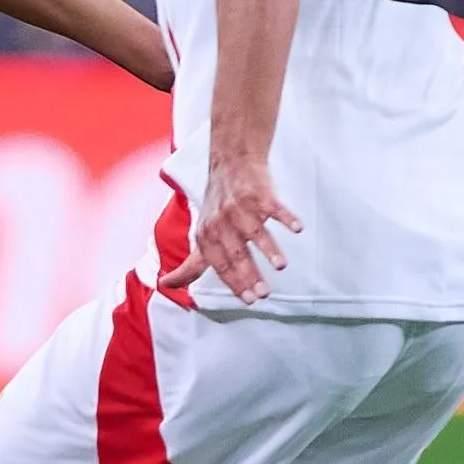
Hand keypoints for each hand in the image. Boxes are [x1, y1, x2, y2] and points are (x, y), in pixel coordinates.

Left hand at [159, 155, 302, 303]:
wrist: (230, 164)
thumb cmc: (217, 207)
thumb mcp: (200, 236)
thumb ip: (190, 264)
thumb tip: (166, 284)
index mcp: (207, 237)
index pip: (220, 265)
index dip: (234, 283)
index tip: (249, 300)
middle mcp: (222, 224)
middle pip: (237, 253)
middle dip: (250, 274)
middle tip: (264, 294)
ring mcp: (241, 209)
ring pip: (255, 232)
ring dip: (269, 249)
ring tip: (281, 266)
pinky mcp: (259, 195)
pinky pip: (275, 208)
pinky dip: (287, 217)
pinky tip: (298, 228)